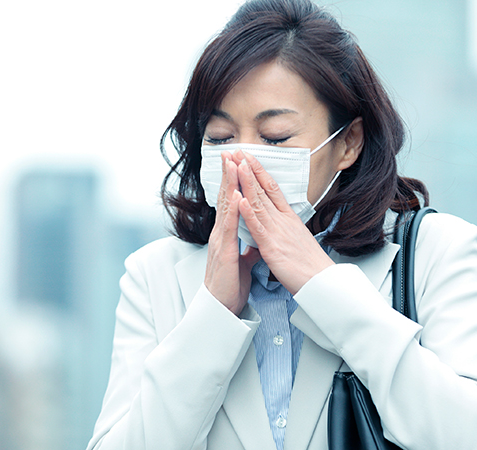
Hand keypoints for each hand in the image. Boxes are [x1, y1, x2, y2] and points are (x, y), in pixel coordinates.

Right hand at [204, 152, 261, 314]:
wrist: (222, 309)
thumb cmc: (230, 286)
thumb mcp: (243, 262)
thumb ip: (248, 247)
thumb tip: (255, 239)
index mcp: (226, 235)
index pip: (231, 203)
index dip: (233, 182)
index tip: (237, 163)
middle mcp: (221, 234)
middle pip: (225, 198)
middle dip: (228, 174)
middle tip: (230, 152)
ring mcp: (221, 241)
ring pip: (226, 207)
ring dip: (229, 184)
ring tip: (232, 164)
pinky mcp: (225, 253)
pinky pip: (229, 228)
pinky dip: (232, 211)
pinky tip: (236, 196)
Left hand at [233, 151, 333, 294]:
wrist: (321, 282)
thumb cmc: (309, 265)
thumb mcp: (296, 240)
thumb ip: (285, 229)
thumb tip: (279, 222)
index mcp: (289, 219)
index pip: (273, 190)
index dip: (260, 172)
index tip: (250, 158)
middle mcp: (283, 221)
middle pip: (264, 190)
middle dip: (249, 170)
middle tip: (238, 152)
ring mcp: (277, 232)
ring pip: (259, 203)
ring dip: (246, 183)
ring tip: (237, 165)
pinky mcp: (272, 247)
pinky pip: (258, 227)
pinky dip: (248, 212)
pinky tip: (240, 199)